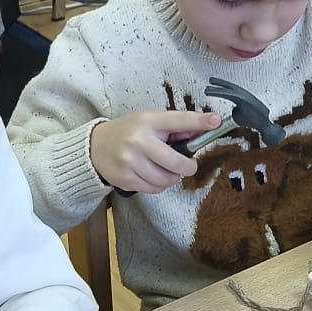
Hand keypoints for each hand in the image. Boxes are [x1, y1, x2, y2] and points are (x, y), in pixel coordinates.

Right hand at [90, 111, 213, 193]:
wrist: (95, 147)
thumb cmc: (128, 132)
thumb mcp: (149, 121)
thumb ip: (175, 128)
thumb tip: (204, 129)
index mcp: (148, 121)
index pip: (178, 121)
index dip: (199, 121)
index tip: (216, 121)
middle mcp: (139, 141)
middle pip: (176, 163)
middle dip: (187, 167)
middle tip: (187, 165)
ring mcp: (131, 162)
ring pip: (166, 180)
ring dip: (171, 178)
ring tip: (163, 169)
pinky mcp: (126, 179)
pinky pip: (154, 189)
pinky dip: (158, 185)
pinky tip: (151, 175)